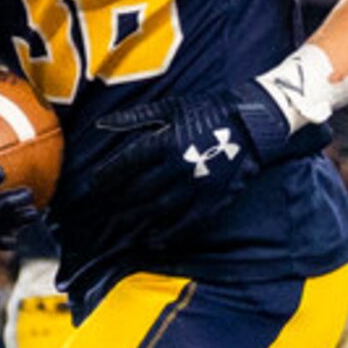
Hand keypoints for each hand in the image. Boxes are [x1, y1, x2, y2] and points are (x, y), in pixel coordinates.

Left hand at [94, 83, 327, 251]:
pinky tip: (154, 241)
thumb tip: (102, 124)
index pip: (127, 163)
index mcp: (165, 141)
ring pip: (159, 208)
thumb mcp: (171, 107)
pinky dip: (168, 233)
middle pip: (139, 189)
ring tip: (124, 223)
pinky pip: (186, 222)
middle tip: (105, 206)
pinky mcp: (212, 198)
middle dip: (119, 199)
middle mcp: (177, 166)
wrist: (252, 121)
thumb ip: (135, 117)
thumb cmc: (208, 110)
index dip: (108, 175)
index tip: (95, 184)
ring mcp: (196, 185)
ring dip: (138, 218)